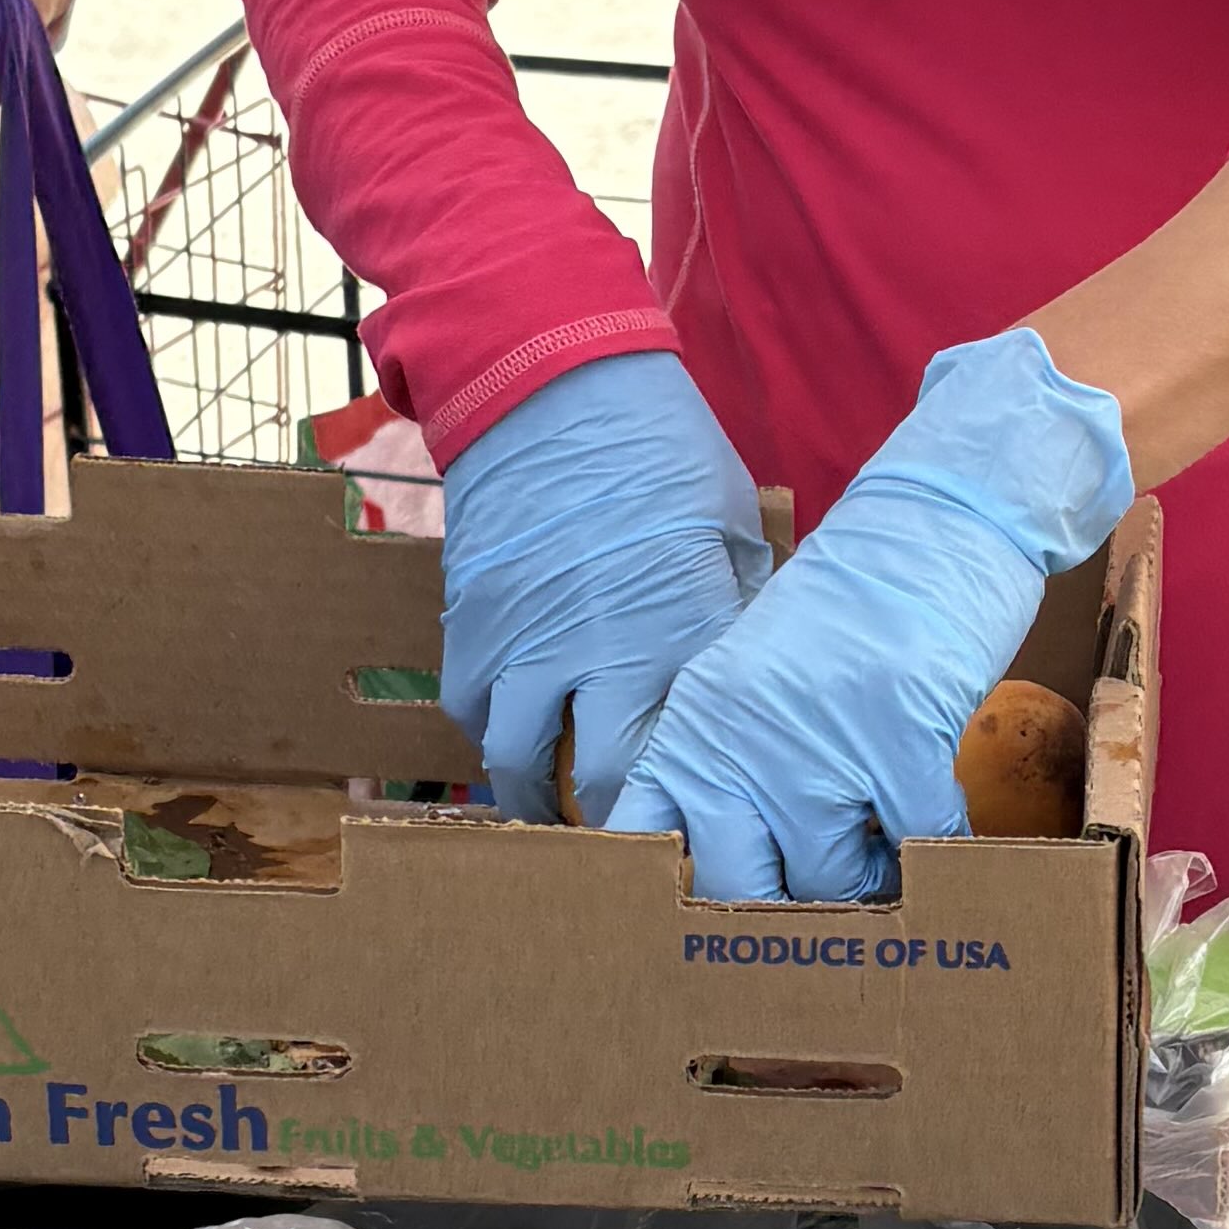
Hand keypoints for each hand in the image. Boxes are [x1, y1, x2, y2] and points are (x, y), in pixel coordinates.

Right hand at [440, 349, 771, 823]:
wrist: (554, 387)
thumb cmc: (661, 449)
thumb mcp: (733, 527)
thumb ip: (741, 608)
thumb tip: (759, 666)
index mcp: (675, 636)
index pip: (679, 762)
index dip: (687, 809)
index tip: (703, 831)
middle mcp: (594, 656)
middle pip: (595, 785)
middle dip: (613, 824)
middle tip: (630, 841)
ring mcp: (522, 644)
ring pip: (512, 761)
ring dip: (536, 794)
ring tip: (561, 810)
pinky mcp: (471, 621)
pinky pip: (469, 706)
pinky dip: (491, 729)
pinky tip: (517, 731)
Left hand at [608, 328, 1130, 899]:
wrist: (930, 524)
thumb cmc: (849, 611)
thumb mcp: (754, 680)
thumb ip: (727, 761)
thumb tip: (730, 874)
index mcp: (697, 722)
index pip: (645, 837)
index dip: (666, 898)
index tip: (699, 922)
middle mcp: (742, 737)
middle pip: (738, 886)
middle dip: (780, 912)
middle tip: (815, 906)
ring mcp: (818, 740)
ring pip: (829, 878)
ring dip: (864, 884)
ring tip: (882, 865)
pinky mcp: (901, 737)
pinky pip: (916, 842)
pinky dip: (935, 854)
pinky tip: (940, 845)